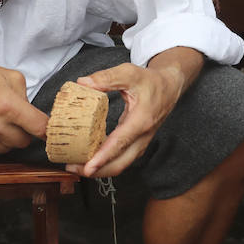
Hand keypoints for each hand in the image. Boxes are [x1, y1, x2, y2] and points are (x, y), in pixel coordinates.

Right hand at [0, 60, 49, 157]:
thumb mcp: (8, 76)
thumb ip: (26, 96)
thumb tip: (34, 115)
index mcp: (8, 106)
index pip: (40, 128)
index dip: (47, 130)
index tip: (48, 132)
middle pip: (24, 142)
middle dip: (21, 132)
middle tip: (9, 119)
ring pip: (6, 149)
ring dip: (3, 139)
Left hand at [69, 59, 187, 178]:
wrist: (170, 87)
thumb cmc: (151, 81)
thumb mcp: (130, 73)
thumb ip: (106, 78)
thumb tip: (83, 83)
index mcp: (141, 120)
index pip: (120, 143)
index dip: (102, 157)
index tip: (88, 167)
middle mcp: (142, 136)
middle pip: (119, 163)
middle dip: (96, 170)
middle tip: (73, 167)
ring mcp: (141, 143)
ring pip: (120, 164)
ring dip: (99, 169)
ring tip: (76, 165)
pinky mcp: (137, 144)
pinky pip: (121, 159)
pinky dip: (105, 162)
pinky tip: (89, 157)